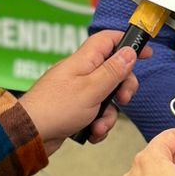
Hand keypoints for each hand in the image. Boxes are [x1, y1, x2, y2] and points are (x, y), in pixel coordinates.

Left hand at [20, 31, 142, 153]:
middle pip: (113, 71)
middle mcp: (80, 73)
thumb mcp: (92, 89)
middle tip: (123, 99)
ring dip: (109, 114)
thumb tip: (130, 52)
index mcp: (83, 61)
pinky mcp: (74, 109)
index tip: (146, 52)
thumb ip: (113, 71)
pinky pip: (96, 113)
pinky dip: (98, 124)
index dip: (128, 42)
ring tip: (99, 125)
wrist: (29, 135)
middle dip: (123, 88)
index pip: (108, 40)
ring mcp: (77, 92)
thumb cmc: (55, 109)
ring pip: (107, 97)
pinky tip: (91, 133)